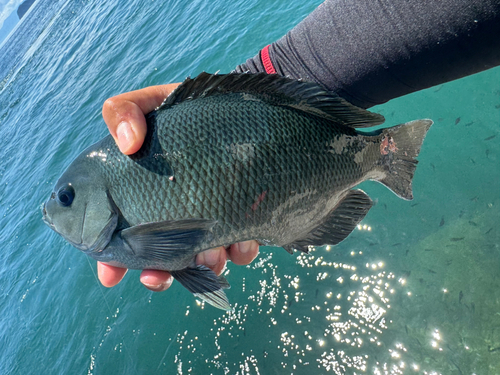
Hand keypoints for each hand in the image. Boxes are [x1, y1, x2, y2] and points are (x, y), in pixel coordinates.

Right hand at [99, 84, 259, 290]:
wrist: (240, 111)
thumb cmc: (188, 111)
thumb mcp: (150, 102)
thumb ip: (123, 111)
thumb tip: (127, 142)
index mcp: (146, 195)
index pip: (123, 234)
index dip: (112, 259)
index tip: (111, 275)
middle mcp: (177, 212)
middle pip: (161, 256)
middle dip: (158, 274)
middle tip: (157, 276)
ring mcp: (210, 219)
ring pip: (201, 260)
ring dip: (202, 266)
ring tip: (210, 255)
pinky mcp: (243, 220)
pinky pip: (241, 248)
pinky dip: (240, 252)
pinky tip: (242, 242)